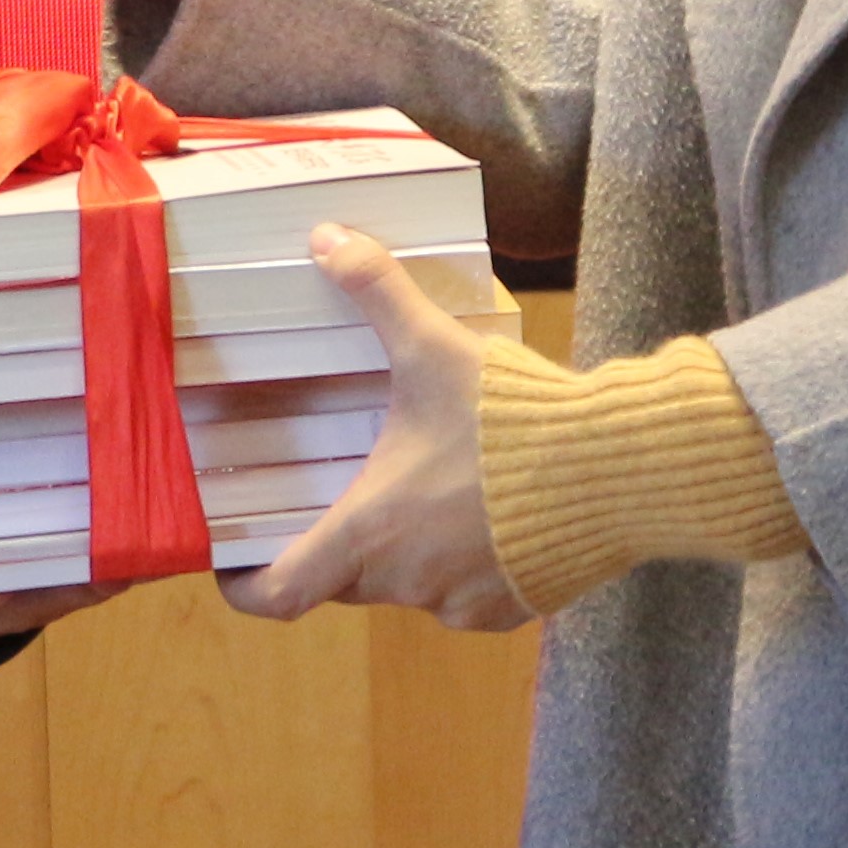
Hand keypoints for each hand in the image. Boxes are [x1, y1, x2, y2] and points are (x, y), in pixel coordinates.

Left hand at [219, 226, 528, 631]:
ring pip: (406, 586)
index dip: (246, 584)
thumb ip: (376, 291)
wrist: (614, 471)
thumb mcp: (433, 346)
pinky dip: (460, 564)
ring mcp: (460, 603)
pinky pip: (463, 596)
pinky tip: (482, 515)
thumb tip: (326, 237)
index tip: (233, 565)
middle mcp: (406, 582)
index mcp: (370, 531)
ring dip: (404, 550)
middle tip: (340, 493)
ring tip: (423, 490)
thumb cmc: (512, 419)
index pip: (281, 591)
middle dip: (335, 542)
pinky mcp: (509, 610)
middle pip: (343, 581)